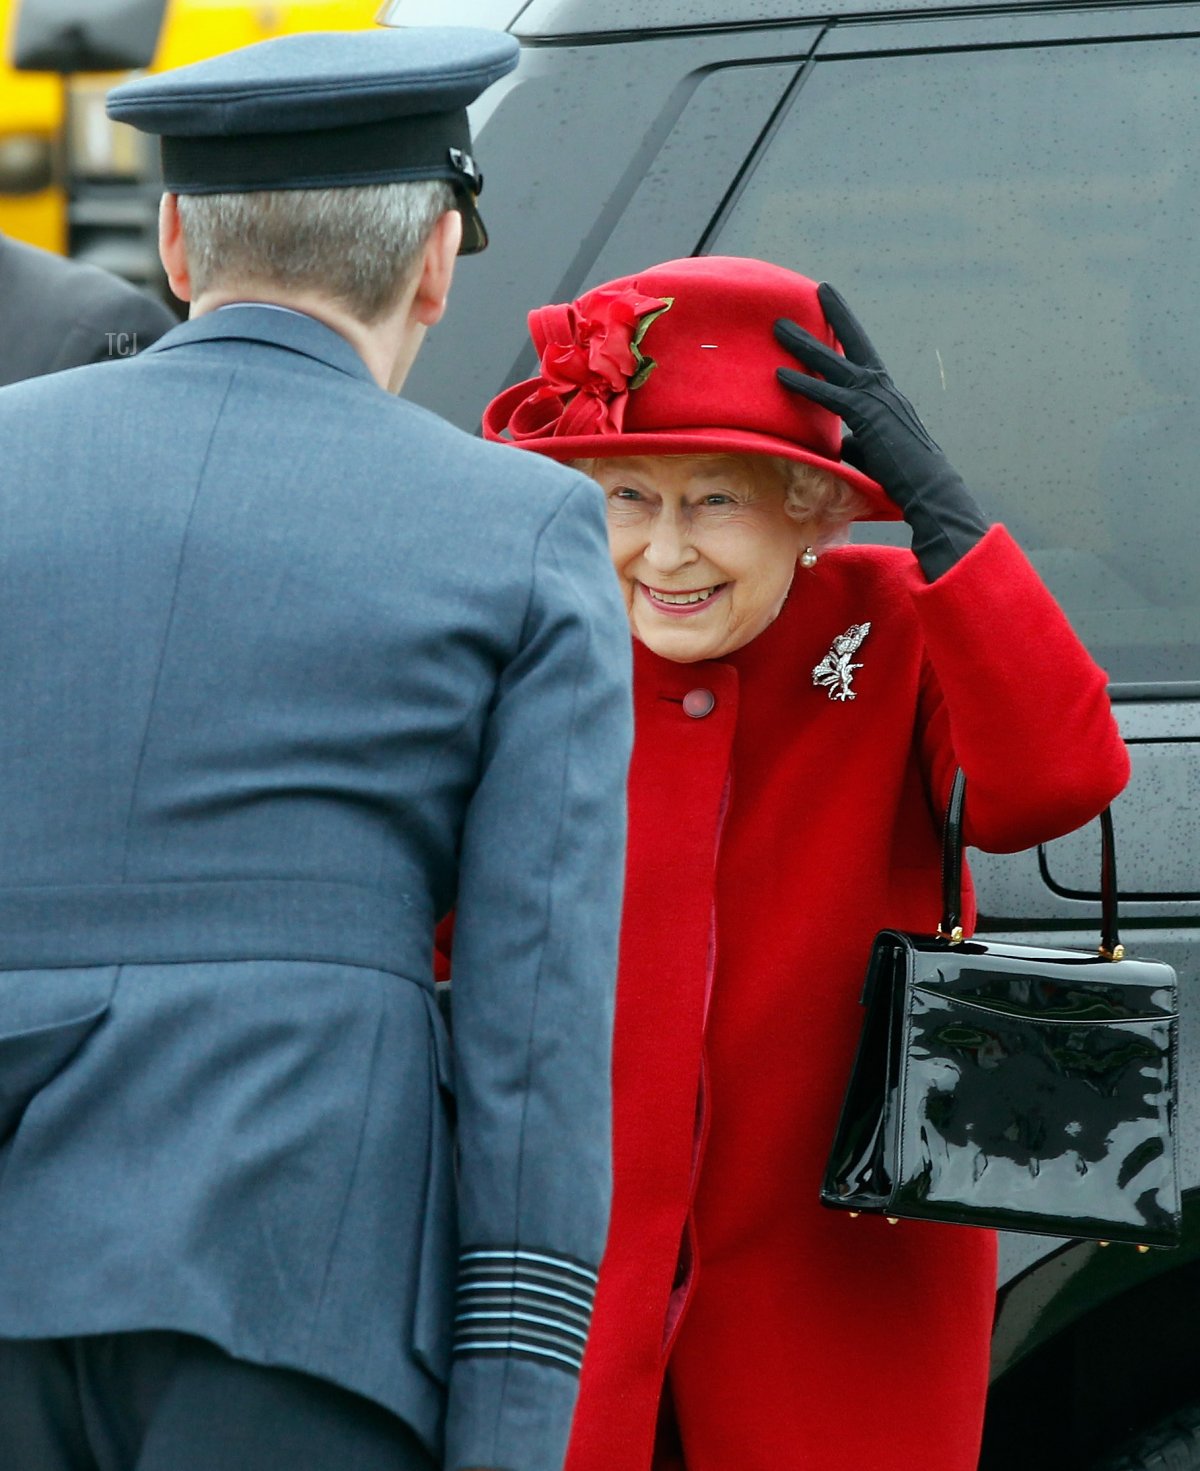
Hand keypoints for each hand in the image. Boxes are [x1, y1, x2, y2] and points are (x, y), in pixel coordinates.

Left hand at [775, 283, 986, 578]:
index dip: (848, 333)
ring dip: (805, 345)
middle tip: (818, 289)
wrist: (930, 490)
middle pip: (854, 345)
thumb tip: (840, 441)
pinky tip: (781, 375)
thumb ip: (856, 441)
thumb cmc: (905, 479)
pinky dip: (805, 384)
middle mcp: (884, 390)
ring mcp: (877, 399)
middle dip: (835, 317)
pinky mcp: (867, 416)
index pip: (864, 357)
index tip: (835, 309)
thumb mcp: (874, 453)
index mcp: (887, 396)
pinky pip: (830, 394)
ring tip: (779, 326)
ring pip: (836, 364)